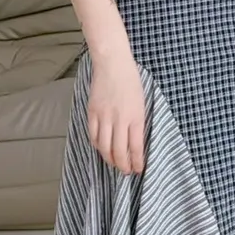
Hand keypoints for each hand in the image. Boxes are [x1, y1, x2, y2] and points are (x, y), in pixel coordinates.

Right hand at [87, 48, 145, 173]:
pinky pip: (93, 135)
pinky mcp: (92, 112)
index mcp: (135, 117)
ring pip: (104, 147)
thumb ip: (137, 123)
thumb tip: (135, 143)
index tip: (138, 169)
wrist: (113, 63)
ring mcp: (104, 116)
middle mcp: (119, 119)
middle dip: (123, 165)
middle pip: (119, 151)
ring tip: (114, 164)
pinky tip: (102, 149)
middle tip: (126, 171)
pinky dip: (97, 146)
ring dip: (109, 159)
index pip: (135, 147)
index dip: (136, 162)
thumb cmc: (131, 81)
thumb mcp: (141, 103)